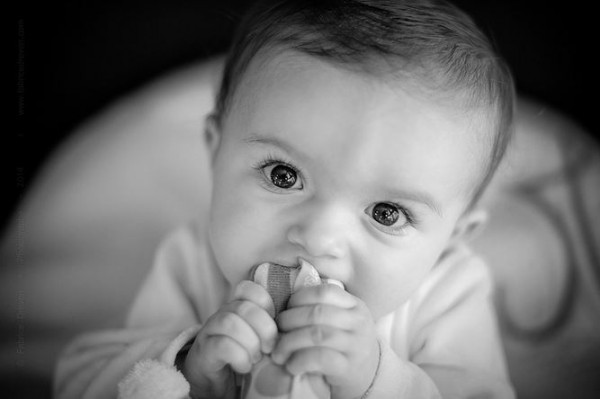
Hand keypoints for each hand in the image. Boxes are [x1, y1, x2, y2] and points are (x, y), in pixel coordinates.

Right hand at [182, 280, 277, 398]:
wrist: (213, 380)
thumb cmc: (243, 354)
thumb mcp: (259, 337)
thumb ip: (271, 325)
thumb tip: (294, 324)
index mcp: (237, 306)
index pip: (248, 289)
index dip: (266, 303)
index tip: (274, 324)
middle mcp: (221, 314)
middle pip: (243, 307)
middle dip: (264, 328)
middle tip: (269, 348)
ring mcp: (210, 331)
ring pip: (230, 322)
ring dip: (251, 343)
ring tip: (256, 358)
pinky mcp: (204, 351)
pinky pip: (222, 346)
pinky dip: (240, 357)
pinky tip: (245, 367)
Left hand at [271, 284, 379, 398]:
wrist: (368, 375)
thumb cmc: (344, 344)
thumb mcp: (341, 320)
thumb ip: (321, 308)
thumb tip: (283, 302)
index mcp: (354, 305)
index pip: (324, 291)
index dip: (299, 297)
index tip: (286, 309)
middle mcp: (358, 322)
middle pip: (317, 313)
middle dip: (289, 320)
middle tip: (277, 330)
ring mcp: (356, 345)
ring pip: (317, 335)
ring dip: (290, 342)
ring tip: (278, 352)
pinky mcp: (349, 368)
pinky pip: (320, 358)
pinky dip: (300, 361)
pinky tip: (291, 366)